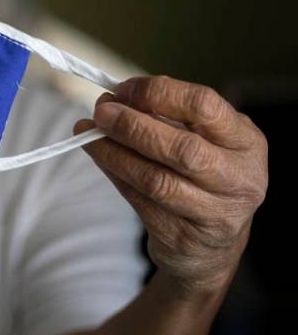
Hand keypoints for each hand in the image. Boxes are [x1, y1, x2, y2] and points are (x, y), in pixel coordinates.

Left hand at [74, 75, 267, 296]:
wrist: (212, 244)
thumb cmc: (204, 174)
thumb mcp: (203, 139)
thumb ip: (168, 116)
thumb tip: (116, 99)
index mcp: (247, 142)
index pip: (204, 106)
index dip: (157, 93)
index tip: (122, 90)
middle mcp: (239, 179)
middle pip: (182, 149)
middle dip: (133, 126)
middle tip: (100, 111)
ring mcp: (215, 214)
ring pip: (155, 180)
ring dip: (113, 152)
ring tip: (87, 134)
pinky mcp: (183, 237)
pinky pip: (139, 201)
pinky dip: (114, 173)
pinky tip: (99, 156)